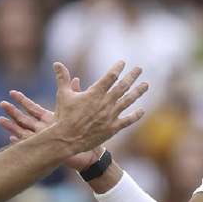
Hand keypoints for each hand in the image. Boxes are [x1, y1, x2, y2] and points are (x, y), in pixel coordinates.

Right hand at [0, 78, 103, 170]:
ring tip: (0, 119)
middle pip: (25, 118)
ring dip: (11, 126)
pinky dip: (20, 141)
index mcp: (49, 119)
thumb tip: (75, 78)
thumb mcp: (78, 110)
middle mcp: (44, 129)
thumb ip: (75, 95)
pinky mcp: (46, 150)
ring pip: (23, 131)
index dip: (22, 100)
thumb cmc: (83, 132)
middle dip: (13, 111)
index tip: (12, 92)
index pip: (33, 108)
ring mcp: (43, 140)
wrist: (88, 153)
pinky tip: (11, 139)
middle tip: (2, 103)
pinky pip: (31, 145)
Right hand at [9, 61, 146, 160]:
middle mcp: (105, 103)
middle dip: (132, 76)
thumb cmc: (64, 116)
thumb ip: (62, 78)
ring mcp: (110, 116)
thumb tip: (56, 63)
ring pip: (128, 101)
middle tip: (139, 69)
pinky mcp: (112, 128)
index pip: (110, 77)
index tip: (122, 62)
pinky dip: (136, 115)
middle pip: (123, 86)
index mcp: (94, 93)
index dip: (117, 68)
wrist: (67, 139)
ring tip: (146, 85)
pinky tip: (142, 110)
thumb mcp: (63, 95)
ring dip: (138, 92)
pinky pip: (127, 120)